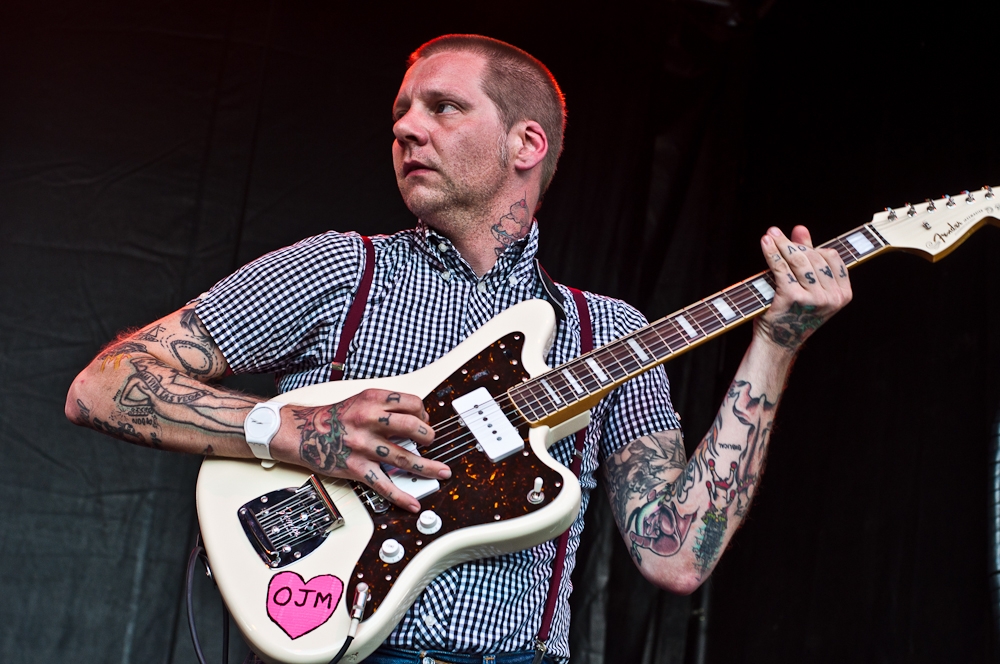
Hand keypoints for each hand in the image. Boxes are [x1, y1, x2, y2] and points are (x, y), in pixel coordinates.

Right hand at [271, 389, 450, 512]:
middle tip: (431, 442)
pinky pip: (383, 484)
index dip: (424, 413)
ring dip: (427, 467)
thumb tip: (416, 421)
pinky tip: (412, 502)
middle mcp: (369, 421)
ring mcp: (363, 445)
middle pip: (412, 427)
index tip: (425, 422)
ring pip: (403, 457)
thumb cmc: (335, 417)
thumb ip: (387, 407)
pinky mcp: (356, 467)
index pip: (412, 403)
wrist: (303, 432)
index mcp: (373, 400)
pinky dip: (400, 496)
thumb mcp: (362, 400)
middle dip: (428, 437)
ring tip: (441, 472)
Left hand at [754, 225, 852, 351]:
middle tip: (775, 234)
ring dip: (781, 245)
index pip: (831, 258)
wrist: (777, 341)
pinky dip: (771, 253)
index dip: (813, 248)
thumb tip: (800, 228)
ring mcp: (814, 298)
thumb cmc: (792, 313)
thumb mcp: (806, 286)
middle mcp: (832, 297)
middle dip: (792, 245)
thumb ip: (807, 257)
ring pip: (798, 260)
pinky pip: (781, 268)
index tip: (796, 244)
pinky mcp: (793, 297)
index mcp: (843, 294)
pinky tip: (765, 244)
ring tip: (769, 236)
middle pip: (813, 257)